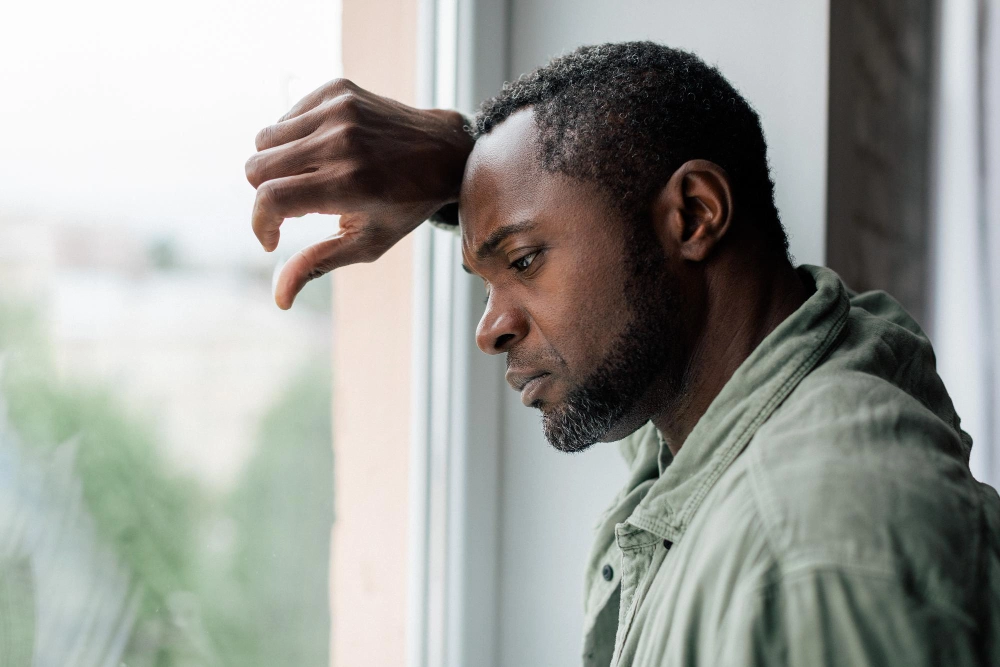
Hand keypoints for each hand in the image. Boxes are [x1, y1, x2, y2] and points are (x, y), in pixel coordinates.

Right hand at [245, 78, 473, 308]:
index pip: (270, 199)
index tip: (272, 239)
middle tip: (294, 207)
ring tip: (309, 178)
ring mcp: (338, 110)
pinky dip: (292, 138)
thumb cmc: (405, 207)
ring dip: (275, 165)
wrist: (445, 152)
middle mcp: (340, 141)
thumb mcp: (367, 243)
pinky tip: (321, 153)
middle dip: (264, 194)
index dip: (260, 224)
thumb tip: (279, 299)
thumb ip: (318, 264)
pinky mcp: (338, 89)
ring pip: (264, 139)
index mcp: (348, 184)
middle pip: (257, 168)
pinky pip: (286, 117)